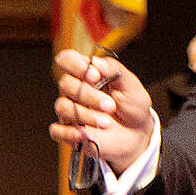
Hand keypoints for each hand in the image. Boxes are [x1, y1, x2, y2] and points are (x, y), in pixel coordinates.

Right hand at [50, 48, 153, 175]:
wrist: (138, 133)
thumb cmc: (132, 106)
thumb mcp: (131, 85)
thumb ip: (114, 70)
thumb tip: (96, 62)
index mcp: (88, 74)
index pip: (67, 59)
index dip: (75, 64)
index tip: (95, 75)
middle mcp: (76, 91)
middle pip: (65, 84)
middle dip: (88, 95)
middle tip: (110, 105)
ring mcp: (71, 111)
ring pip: (62, 107)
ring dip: (85, 114)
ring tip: (106, 122)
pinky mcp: (70, 132)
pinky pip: (57, 131)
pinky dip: (69, 133)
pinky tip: (85, 134)